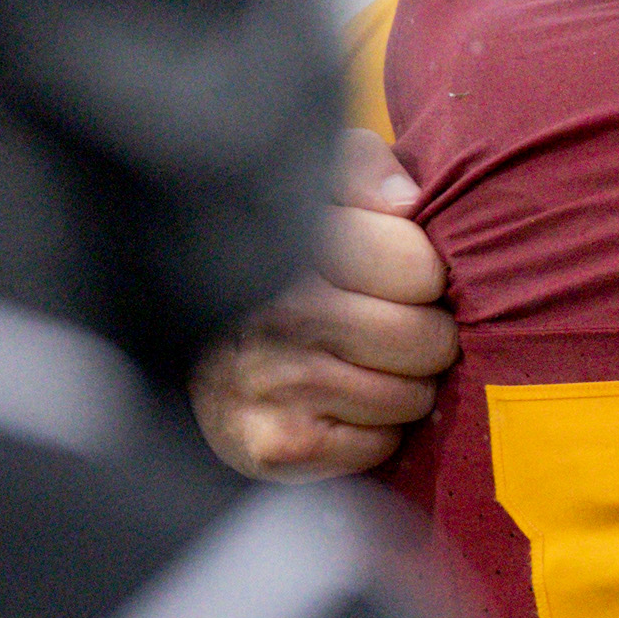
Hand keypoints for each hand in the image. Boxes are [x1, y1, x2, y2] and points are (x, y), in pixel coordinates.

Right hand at [193, 129, 458, 478]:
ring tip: (367, 365)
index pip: (418, 267)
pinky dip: (376, 433)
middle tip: (396, 328)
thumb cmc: (277, 261)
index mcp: (292, 240)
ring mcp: (275, 381)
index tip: (400, 273)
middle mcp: (279, 311)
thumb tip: (407, 201)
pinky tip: (341, 406)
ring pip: (409, 396)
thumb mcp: (311, 188)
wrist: (193, 353)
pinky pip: (380, 445)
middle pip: (425, 339)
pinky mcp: (277, 444)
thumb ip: (361, 172)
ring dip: (404, 387)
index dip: (422, 272)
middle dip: (426, 335)